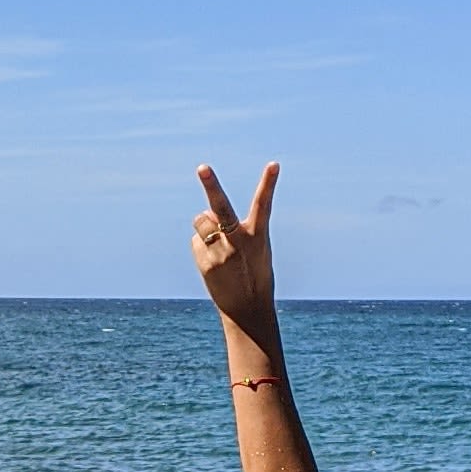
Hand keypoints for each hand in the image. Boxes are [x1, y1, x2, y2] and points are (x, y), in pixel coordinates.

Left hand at [192, 161, 280, 329]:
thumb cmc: (252, 272)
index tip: (274, 164)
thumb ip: (233, 227)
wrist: (247, 307)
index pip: (263, 204)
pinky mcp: (206, 262)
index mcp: (257, 235)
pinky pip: (196, 242)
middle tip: (202, 167)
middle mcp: (238, 241)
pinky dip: (202, 246)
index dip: (269, 183)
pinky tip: (213, 263)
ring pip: (201, 221)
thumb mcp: (253, 248)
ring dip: (204, 224)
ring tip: (216, 242)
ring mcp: (220, 252)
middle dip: (212, 185)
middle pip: (221, 208)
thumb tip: (206, 214)